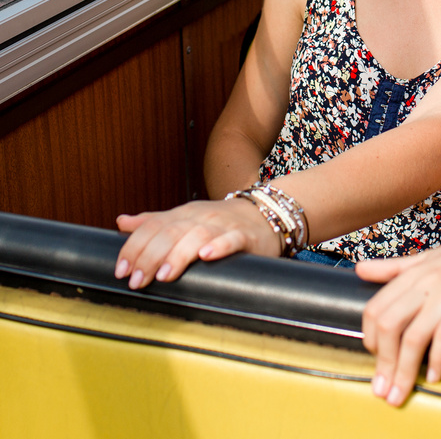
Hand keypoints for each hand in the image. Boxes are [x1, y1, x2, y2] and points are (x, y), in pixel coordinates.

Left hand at [115, 198, 280, 288]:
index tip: (121, 270)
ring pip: (198, 235)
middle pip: (171, 232)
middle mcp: (201, 217)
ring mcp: (223, 225)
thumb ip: (154, 222)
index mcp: (184, 214)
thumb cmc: (220, 221)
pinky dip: (219, 246)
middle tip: (137, 280)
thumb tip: (121, 222)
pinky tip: (207, 256)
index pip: (153, 226)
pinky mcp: (246, 236)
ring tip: (164, 275)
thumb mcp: (186, 218)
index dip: (134, 247)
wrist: (265, 213)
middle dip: (150, 256)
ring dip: (178, 254)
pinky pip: (232, 239)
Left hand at [357, 231, 440, 405]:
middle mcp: (426, 281)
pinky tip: (434, 376)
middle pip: (388, 326)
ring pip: (413, 336)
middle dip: (382, 363)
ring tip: (401, 392)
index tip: (376, 360)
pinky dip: (437, 360)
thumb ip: (396, 267)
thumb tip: (360, 269)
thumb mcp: (432, 258)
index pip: (374, 308)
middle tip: (384, 389)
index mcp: (414, 272)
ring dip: (404, 371)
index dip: (369, 339)